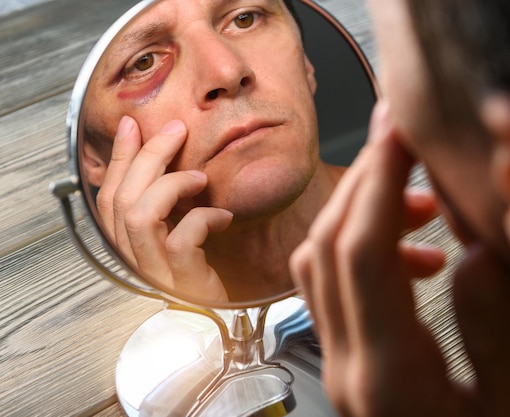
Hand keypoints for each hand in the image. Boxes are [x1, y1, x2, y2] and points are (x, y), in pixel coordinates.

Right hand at [96, 116, 230, 302]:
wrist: (219, 318)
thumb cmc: (199, 273)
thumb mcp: (177, 233)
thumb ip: (166, 206)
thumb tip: (163, 162)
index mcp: (129, 243)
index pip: (109, 193)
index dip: (119, 157)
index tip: (131, 125)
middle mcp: (134, 256)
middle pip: (123, 198)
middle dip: (147, 156)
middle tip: (175, 130)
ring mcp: (155, 270)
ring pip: (140, 216)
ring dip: (169, 185)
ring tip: (200, 178)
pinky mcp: (181, 280)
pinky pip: (181, 241)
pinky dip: (203, 219)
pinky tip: (223, 217)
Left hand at [289, 100, 509, 415]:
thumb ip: (493, 335)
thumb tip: (468, 253)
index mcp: (389, 377)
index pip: (364, 254)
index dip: (378, 182)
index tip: (399, 130)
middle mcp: (348, 365)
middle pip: (330, 246)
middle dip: (363, 179)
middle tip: (400, 134)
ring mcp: (340, 363)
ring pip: (323, 262)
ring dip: (361, 213)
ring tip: (419, 197)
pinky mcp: (348, 360)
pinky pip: (336, 287)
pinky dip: (366, 250)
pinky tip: (420, 255)